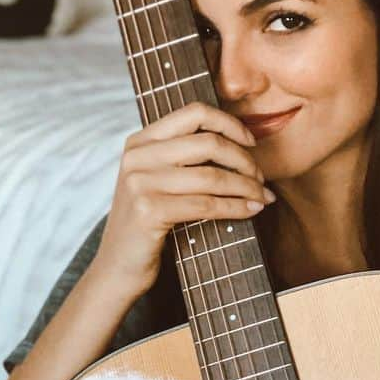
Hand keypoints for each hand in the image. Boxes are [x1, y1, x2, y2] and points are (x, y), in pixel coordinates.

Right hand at [90, 101, 275, 300]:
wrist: (117, 267)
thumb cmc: (147, 224)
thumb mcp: (157, 181)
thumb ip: (183, 157)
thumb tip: (240, 141)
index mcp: (140, 141)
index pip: (194, 112)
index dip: (230, 124)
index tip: (251, 143)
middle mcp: (137, 156)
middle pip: (209, 143)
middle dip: (245, 160)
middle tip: (260, 178)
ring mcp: (140, 182)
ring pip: (212, 176)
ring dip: (247, 187)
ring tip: (263, 197)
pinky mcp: (149, 211)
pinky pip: (207, 205)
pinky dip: (236, 208)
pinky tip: (251, 211)